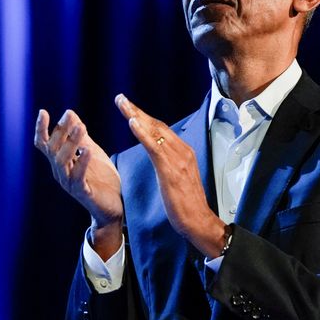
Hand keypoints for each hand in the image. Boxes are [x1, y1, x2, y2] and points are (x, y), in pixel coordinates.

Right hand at [34, 109, 122, 257]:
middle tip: (69, 116)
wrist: (114, 205)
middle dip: (61, 131)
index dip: (42, 129)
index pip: (45, 144)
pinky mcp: (82, 193)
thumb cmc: (101, 178)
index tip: (43, 112)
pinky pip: (78, 177)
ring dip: (71, 143)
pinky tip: (87, 150)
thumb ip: (80, 136)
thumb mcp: (91, 151)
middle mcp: (60, 172)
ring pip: (62, 161)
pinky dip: (82, 162)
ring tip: (81, 127)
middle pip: (53, 150)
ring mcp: (69, 183)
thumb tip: (70, 113)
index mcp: (61, 162)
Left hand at [115, 94, 225, 258]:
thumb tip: (158, 155)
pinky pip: (154, 147)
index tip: (129, 108)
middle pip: (157, 125)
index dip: (144, 117)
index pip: (161, 130)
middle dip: (137, 111)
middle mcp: (182, 151)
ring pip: (155, 132)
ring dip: (136, 116)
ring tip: (122, 104)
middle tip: (120, 98)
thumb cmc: (187, 204)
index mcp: (184, 152)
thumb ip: (169, 163)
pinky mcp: (170, 170)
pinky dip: (143, 133)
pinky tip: (132, 123)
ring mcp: (178, 159)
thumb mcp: (177, 178)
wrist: (199, 221)